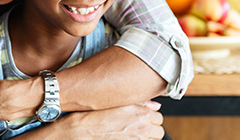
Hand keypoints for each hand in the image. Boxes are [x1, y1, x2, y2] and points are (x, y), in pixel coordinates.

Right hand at [50, 101, 164, 139]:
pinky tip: (126, 138)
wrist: (80, 131)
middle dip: (150, 129)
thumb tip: (156, 105)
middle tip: (137, 128)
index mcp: (142, 114)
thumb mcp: (118, 103)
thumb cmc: (95, 115)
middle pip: (158, 132)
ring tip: (131, 134)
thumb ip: (141, 103)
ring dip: (145, 138)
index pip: (158, 117)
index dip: (150, 118)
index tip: (143, 119)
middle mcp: (143, 129)